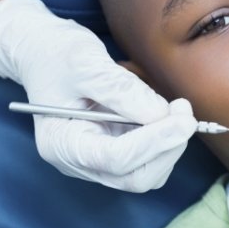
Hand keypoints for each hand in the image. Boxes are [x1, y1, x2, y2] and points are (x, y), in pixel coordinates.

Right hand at [0, 0, 197, 191]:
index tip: (184, 119)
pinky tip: (165, 112)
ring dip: (170, 144)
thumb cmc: (56, 54)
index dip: (154, 141)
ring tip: (175, 108)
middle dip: (167, 147)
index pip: (115, 159)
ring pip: (147, 172)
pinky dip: (165, 138)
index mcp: (62, 143)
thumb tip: (160, 114)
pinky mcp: (114, 146)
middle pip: (135, 176)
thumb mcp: (84, 62)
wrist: (44, 51)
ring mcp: (97, 157)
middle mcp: (79, 160)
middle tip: (184, 112)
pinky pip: (149, 157)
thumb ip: (120, 90)